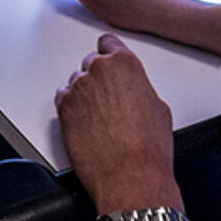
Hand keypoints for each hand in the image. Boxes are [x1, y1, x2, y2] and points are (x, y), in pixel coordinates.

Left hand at [55, 33, 182, 215]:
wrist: (131, 177)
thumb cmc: (148, 148)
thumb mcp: (158, 108)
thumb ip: (139, 87)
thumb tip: (133, 92)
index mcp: (125, 63)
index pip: (108, 43)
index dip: (108, 54)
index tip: (107, 61)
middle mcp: (98, 69)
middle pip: (90, 62)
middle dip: (97, 78)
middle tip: (107, 101)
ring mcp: (78, 87)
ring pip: (76, 82)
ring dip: (83, 95)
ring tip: (98, 120)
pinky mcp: (63, 107)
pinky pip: (62, 99)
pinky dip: (70, 109)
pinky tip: (85, 125)